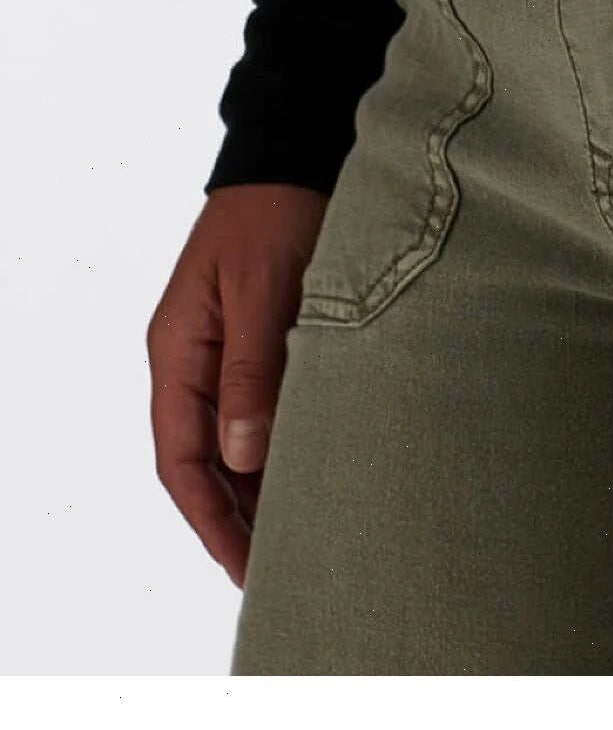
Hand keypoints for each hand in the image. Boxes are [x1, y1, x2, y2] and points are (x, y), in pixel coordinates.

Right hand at [146, 183, 328, 586]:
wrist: (295, 157)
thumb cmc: (277, 212)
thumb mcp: (264, 288)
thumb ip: (253, 369)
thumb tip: (241, 455)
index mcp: (178, 353)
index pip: (181, 459)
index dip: (210, 519)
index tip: (243, 566)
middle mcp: (196, 361)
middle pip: (206, 462)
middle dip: (236, 520)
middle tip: (281, 571)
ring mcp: (229, 353)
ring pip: (236, 442)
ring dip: (263, 488)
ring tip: (305, 537)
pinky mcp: (267, 341)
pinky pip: (265, 411)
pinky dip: (284, 447)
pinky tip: (316, 473)